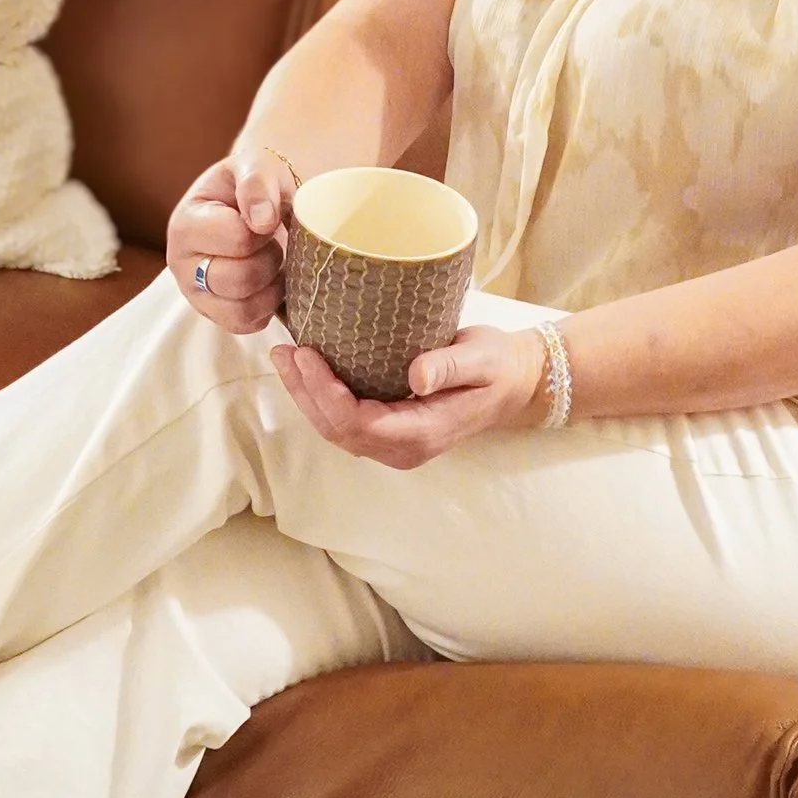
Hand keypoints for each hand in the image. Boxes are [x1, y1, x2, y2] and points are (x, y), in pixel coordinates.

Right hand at [165, 142, 295, 333]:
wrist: (261, 204)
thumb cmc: (255, 185)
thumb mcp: (255, 165)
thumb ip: (256, 183)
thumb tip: (261, 222)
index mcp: (186, 224)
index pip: (237, 238)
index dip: (265, 228)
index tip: (267, 215)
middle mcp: (181, 265)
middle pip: (239, 279)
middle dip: (270, 259)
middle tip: (273, 241)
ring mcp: (197, 296)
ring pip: (244, 309)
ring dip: (272, 287)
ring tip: (275, 262)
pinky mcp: (217, 316)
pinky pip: (249, 325)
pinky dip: (269, 307)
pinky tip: (271, 282)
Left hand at [269, 324, 550, 468]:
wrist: (513, 384)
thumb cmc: (497, 367)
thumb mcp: (482, 359)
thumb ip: (450, 367)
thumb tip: (416, 377)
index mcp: (421, 434)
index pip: (357, 422)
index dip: (325, 391)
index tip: (306, 353)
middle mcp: (401, 448)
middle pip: (337, 429)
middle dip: (305, 392)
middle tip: (283, 350)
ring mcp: (393, 444)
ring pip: (336, 428)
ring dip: (306, 395)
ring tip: (285, 356)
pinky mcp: (388, 430)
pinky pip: (345, 420)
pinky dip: (321, 396)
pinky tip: (307, 368)